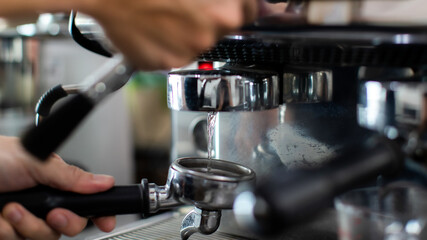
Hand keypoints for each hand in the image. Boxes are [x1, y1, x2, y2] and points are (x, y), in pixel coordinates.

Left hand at [0, 136, 115, 239]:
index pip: (86, 200)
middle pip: (72, 225)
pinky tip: (0, 219)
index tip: (106, 221)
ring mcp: (26, 220)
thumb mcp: (34, 161)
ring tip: (10, 209)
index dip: (99, 212)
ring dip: (27, 226)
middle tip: (53, 213)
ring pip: (46, 237)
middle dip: (64, 222)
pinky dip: (9, 232)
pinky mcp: (9, 233)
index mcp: (55, 183)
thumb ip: (70, 176)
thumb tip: (104, 182)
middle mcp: (44, 203)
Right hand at [80, 0, 257, 69]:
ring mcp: (186, 53)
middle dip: (209, 19)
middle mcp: (208, 36)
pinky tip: (154, 27)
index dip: (237, 5)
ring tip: (165, 13)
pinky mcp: (164, 63)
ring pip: (197, 44)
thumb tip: (235, 4)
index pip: (248, 13)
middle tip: (186, 5)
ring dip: (186, 32)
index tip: (226, 3)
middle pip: (222, 30)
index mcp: (223, 12)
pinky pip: (175, 55)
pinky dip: (167, 45)